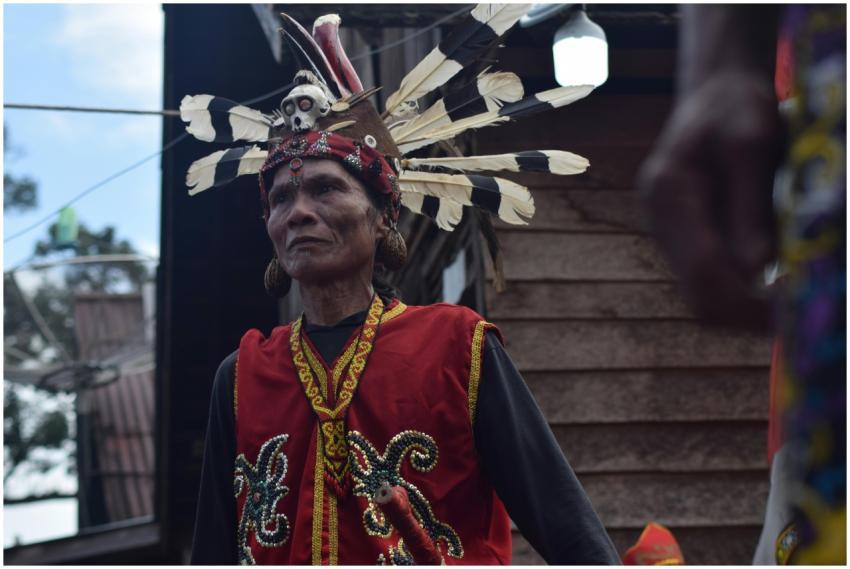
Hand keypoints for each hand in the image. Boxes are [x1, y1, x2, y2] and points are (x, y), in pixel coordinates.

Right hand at [638, 71, 784, 329]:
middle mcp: (659, 219)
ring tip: (789, 303)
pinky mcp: (682, 239)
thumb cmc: (736, 109)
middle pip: (696, 292)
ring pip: (700, 294)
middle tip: (794, 318)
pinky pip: (707, 280)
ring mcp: (667, 232)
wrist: (715, 96)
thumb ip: (750, 205)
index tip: (789, 312)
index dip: (744, 298)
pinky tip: (773, 285)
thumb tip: (758, 269)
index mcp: (669, 192)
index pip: (702, 265)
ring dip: (742, 308)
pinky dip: (739, 292)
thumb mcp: (752, 144)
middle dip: (743, 314)